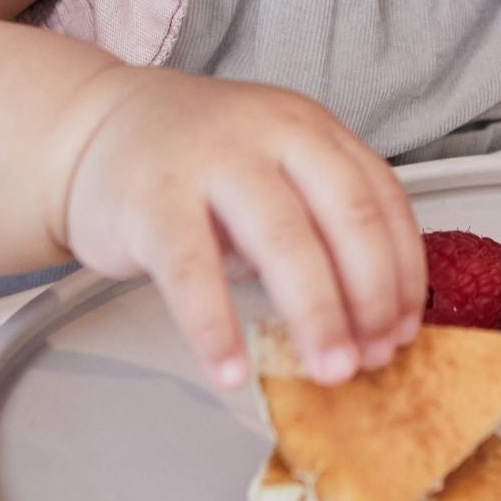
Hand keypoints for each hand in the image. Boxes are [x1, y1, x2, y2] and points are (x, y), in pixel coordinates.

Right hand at [57, 68, 424, 389]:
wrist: (95, 129)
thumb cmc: (199, 165)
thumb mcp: (274, 171)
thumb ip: (320, 222)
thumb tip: (373, 319)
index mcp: (312, 130)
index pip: (380, 199)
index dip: (402, 270)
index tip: (405, 329)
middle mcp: (271, 134)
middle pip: (344, 215)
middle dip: (371, 295)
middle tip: (376, 357)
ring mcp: (211, 162)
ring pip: (281, 240)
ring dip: (317, 313)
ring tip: (330, 370)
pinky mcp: (152, 201)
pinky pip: (191, 272)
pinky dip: (215, 328)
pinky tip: (232, 371)